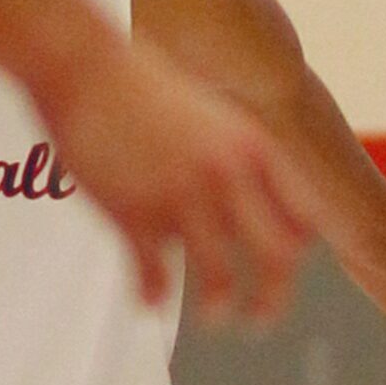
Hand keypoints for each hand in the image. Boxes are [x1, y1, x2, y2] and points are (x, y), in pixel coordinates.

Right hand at [38, 36, 312, 323]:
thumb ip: (227, 149)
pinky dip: (154, 295)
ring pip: (220, 276)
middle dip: (273, 297)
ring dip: (220, 308)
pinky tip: (147, 303)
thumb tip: (232, 184)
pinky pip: (155, 273)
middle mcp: (227, 176)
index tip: (279, 265)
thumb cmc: (135, 82)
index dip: (297, 249)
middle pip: (276, 257)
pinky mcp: (133, 211)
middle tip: (259, 319)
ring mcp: (180, 195)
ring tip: (214, 320)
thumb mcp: (205, 110)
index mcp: (251, 149)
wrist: (83, 64)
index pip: (302, 218)